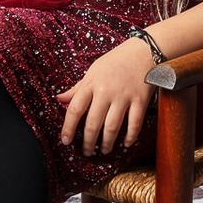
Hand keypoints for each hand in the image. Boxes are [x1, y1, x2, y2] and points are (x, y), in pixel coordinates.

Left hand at [57, 39, 155, 155]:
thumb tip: (58, 99)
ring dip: (107, 142)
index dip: (68, 127)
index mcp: (91, 83)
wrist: (143, 50)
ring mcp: (124, 96)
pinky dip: (130, 136)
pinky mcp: (140, 100)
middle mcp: (106, 91)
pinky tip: (125, 144)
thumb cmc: (115, 61)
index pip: (75, 109)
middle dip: (88, 141)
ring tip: (104, 150)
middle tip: (87, 152)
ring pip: (112, 126)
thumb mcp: (93, 70)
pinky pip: (134, 123)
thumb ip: (77, 88)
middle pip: (93, 122)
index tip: (65, 141)